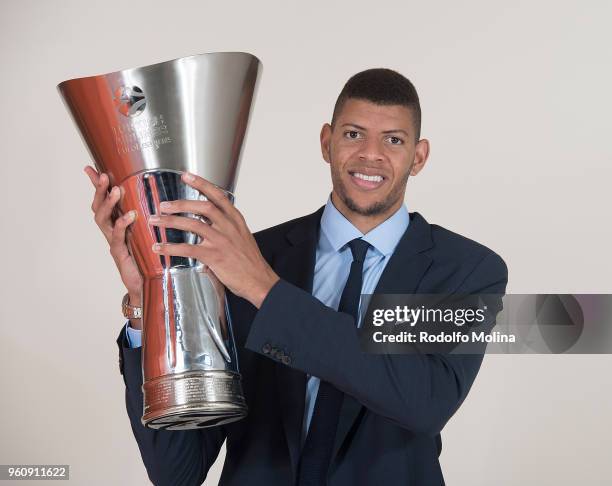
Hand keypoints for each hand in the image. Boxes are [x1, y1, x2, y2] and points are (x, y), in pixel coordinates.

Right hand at [84, 165, 142, 309]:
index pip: (104, 201)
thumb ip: (149, 218)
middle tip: (104, 176)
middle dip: (99, 190)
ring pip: (103, 220)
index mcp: (118, 224)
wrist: (147, 284)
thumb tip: (159, 198)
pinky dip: (122, 224)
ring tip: (116, 190)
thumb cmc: (148, 258)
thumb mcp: (149, 233)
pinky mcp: (120, 253)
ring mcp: (114, 242)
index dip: (97, 186)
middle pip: (98, 207)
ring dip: (109, 203)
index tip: (90, 168)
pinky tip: (129, 215)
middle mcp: (113, 232)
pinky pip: (117, 237)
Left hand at [148, 172, 278, 307]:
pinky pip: (188, 249)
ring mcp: (221, 241)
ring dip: (170, 221)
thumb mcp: (243, 237)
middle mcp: (228, 227)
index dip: (201, 184)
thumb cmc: (250, 262)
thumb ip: (227, 228)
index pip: (218, 196)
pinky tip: (160, 247)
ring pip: (192, 224)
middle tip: (164, 205)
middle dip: (180, 203)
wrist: (259, 281)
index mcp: (236, 220)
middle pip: (202, 206)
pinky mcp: (214, 256)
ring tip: (156, 221)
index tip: (187, 176)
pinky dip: (171, 247)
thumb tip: (210, 223)